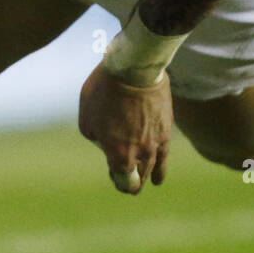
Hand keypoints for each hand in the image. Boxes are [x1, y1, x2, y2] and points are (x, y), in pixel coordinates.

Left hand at [78, 62, 171, 194]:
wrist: (134, 70)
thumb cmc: (105, 92)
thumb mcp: (87, 117)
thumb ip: (96, 137)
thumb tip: (106, 143)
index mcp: (119, 155)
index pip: (123, 182)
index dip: (118, 182)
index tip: (113, 175)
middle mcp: (140, 154)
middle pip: (138, 179)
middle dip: (131, 182)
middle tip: (124, 179)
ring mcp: (155, 143)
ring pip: (152, 169)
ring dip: (145, 176)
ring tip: (143, 182)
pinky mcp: (166, 130)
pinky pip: (164, 157)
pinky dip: (160, 170)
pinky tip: (158, 179)